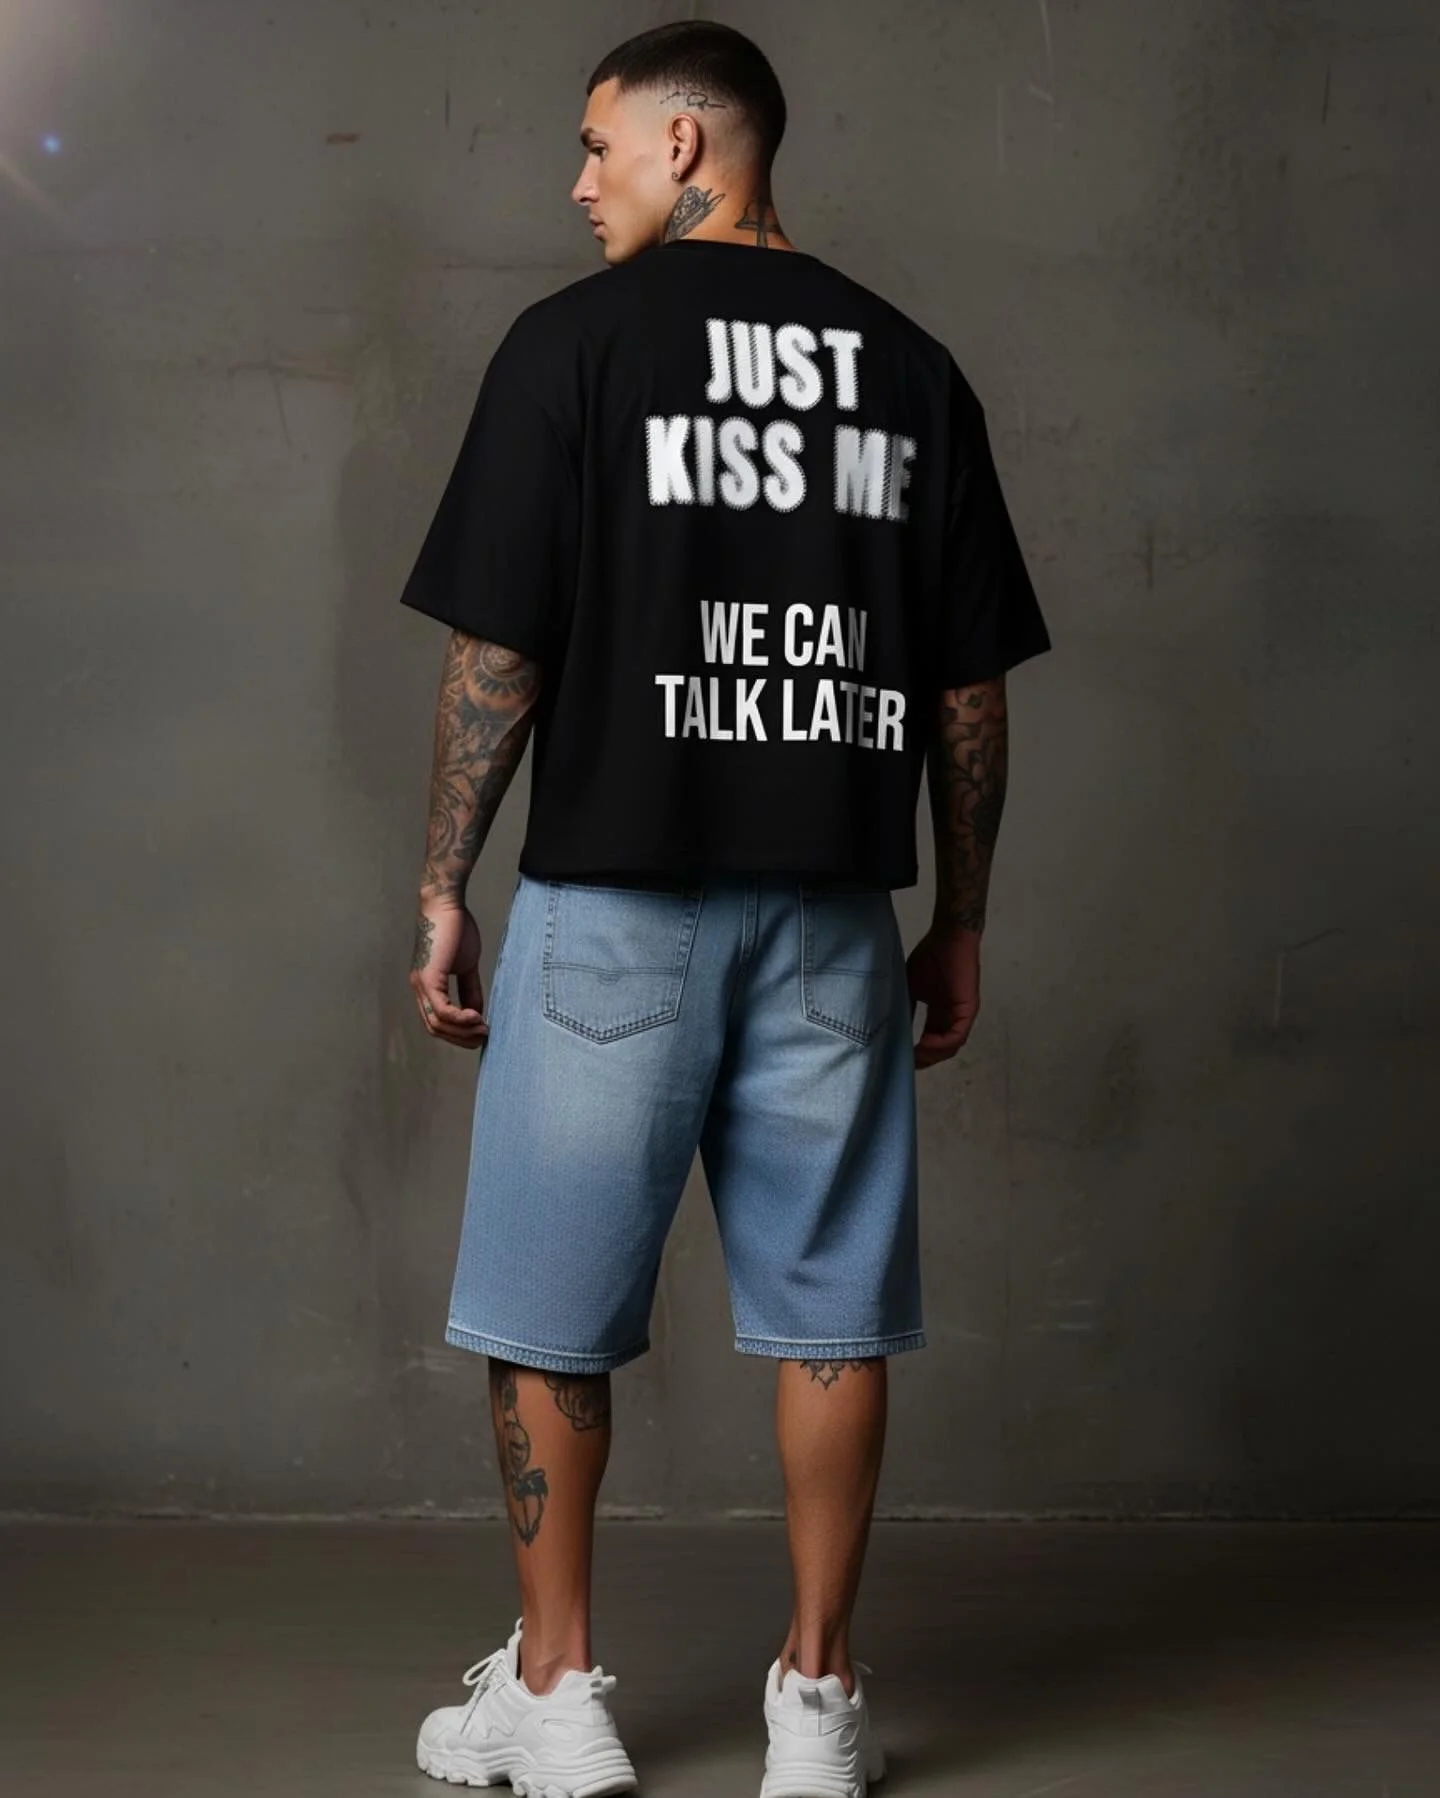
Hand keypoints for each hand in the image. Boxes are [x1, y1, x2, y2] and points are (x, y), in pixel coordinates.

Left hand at [409, 898, 489, 1050]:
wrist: (446, 904)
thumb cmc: (456, 928)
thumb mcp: (467, 965)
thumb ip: (470, 989)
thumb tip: (478, 1012)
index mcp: (426, 986)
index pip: (436, 1021)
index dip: (458, 1033)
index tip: (480, 1033)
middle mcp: (419, 989)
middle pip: (435, 1029)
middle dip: (460, 1038)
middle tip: (483, 1038)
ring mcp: (421, 984)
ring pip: (437, 1024)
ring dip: (462, 1032)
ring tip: (483, 1029)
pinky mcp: (428, 978)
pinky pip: (442, 1011)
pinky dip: (460, 1019)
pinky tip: (477, 1017)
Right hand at [906, 922, 980, 1069]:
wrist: (947, 937)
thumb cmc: (931, 957)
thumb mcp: (911, 987)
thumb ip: (906, 1007)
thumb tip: (890, 1027)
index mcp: (940, 1014)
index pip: (930, 1041)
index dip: (917, 1053)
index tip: (899, 1058)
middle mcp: (952, 1018)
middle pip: (941, 1050)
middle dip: (924, 1059)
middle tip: (905, 1063)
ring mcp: (962, 1015)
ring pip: (950, 1047)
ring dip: (931, 1055)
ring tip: (913, 1057)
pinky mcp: (968, 1010)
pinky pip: (956, 1035)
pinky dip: (940, 1044)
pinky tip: (923, 1045)